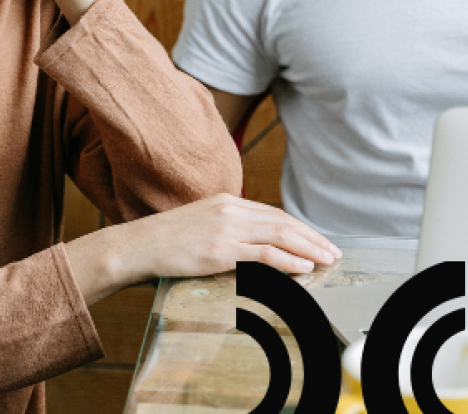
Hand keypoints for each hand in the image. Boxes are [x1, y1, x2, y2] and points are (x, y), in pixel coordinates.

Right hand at [64, 194, 342, 304]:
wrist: (135, 247)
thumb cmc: (163, 242)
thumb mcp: (199, 226)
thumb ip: (225, 229)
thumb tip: (250, 245)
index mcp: (225, 202)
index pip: (272, 213)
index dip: (299, 227)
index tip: (317, 239)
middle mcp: (229, 210)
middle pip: (281, 222)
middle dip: (311, 237)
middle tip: (332, 250)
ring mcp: (225, 229)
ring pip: (278, 235)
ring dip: (308, 248)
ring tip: (326, 259)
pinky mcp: (220, 250)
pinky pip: (263, 254)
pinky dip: (288, 259)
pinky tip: (303, 266)